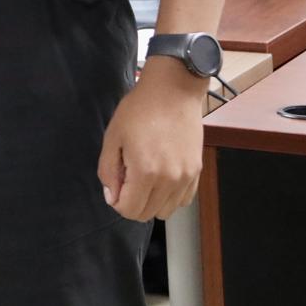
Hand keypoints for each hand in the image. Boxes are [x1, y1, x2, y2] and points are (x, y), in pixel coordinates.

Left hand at [98, 64, 206, 220]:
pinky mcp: (197, 171)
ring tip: (144, 176)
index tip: (115, 184)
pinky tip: (161, 177)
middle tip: (127, 177)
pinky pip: (183, 200)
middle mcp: (169, 180)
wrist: (173, 91)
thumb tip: (112, 196)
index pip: (130, 210)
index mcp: (145, 172)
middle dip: (132, 203)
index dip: (117, 202)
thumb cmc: (138, 110)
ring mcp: (186, 177)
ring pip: (166, 210)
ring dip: (151, 202)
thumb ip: (108, 171)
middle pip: (147, 214)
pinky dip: (169, 196)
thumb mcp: (113, 137)